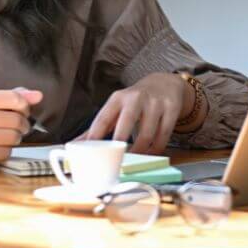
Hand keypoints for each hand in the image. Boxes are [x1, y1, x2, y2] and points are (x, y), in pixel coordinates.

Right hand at [0, 87, 41, 168]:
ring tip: (9, 136)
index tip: (24, 110)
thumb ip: (12, 96)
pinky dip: (7, 150)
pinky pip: (5, 152)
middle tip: (19, 126)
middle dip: (23, 124)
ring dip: (16, 138)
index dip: (25, 106)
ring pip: (13, 137)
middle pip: (16, 120)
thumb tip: (38, 95)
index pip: (13, 98)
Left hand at [75, 72, 189, 154]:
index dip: (95, 135)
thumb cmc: (135, 101)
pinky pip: (163, 136)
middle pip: (126, 123)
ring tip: (133, 163)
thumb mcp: (116, 107)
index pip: (103, 118)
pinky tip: (151, 156)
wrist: (164, 84)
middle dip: (119, 144)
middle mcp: (135, 98)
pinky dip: (156, 150)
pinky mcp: (171, 109)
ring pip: (147, 134)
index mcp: (118, 98)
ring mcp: (154, 103)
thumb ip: (100, 126)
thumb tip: (76, 144)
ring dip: (140, 152)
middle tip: (114, 162)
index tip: (88, 152)